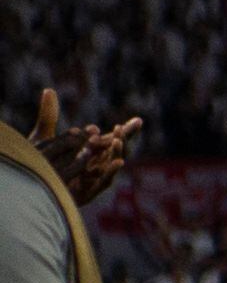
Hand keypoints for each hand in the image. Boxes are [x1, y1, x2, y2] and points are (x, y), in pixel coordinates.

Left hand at [29, 91, 140, 207]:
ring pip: (112, 164)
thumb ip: (49, 115)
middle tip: (120, 127)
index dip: (126, 130)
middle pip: (117, 150)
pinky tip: (118, 161)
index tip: (137, 120)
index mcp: (92, 152)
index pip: (113, 138)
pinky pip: (104, 182)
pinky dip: (112, 172)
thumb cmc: (38, 164)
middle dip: (122, 139)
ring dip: (117, 152)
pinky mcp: (88, 192)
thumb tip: (49, 90)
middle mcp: (97, 165)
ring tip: (117, 139)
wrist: (33, 189)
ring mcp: (94, 178)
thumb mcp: (43, 137)